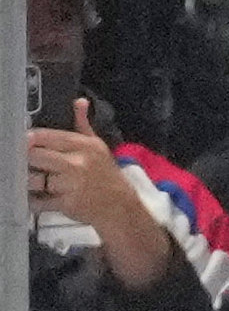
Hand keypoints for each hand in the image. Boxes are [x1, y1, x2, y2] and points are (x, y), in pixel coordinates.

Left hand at [29, 104, 173, 290]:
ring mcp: (71, 185)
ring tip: (31, 180)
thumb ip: (83, 124)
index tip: (24, 143)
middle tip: (27, 162)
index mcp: (83, 146)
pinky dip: (34, 201)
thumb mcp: (98, 147)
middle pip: (34, 156)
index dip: (29, 139)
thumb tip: (79, 101)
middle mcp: (77, 163)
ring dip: (29, 181)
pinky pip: (40, 201)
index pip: (45, 136)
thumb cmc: (107, 176)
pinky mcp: (67, 204)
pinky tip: (35, 198)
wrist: (122, 208)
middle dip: (27, 160)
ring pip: (34, 179)